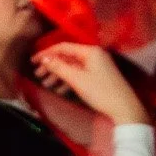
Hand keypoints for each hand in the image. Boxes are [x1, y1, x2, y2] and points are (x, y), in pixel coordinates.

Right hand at [31, 41, 147, 125]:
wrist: (123, 107)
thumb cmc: (100, 92)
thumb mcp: (76, 79)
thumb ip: (59, 67)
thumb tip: (44, 58)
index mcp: (89, 51)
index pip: (63, 47)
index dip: (46, 53)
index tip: (33, 61)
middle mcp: (93, 55)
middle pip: (67, 57)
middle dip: (51, 66)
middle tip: (38, 75)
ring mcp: (97, 65)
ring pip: (72, 66)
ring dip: (58, 75)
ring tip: (46, 85)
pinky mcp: (98, 76)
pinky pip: (79, 74)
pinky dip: (68, 80)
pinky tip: (60, 90)